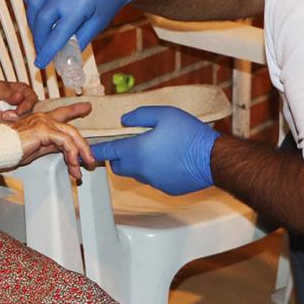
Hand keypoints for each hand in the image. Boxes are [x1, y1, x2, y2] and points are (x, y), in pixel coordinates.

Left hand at [0, 79, 36, 122]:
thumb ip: (8, 93)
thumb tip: (20, 96)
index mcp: (21, 91)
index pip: (32, 99)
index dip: (27, 106)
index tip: (19, 111)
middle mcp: (19, 103)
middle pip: (26, 114)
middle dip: (12, 116)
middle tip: (2, 114)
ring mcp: (12, 114)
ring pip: (15, 122)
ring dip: (2, 119)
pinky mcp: (5, 122)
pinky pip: (4, 126)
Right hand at [10, 103, 95, 182]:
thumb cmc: (8, 150)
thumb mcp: (35, 149)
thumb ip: (50, 146)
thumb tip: (64, 151)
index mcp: (40, 121)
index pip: (62, 113)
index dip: (75, 110)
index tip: (87, 107)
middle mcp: (43, 118)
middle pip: (71, 130)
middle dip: (84, 146)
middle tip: (90, 160)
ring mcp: (44, 123)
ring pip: (71, 136)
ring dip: (79, 155)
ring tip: (80, 170)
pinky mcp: (44, 130)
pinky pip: (65, 142)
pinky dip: (72, 154)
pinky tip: (72, 164)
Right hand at [23, 0, 142, 68]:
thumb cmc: (108, 1)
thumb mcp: (98, 25)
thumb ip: (79, 41)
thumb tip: (64, 58)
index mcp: (78, 5)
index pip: (57, 34)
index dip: (47, 51)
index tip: (40, 63)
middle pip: (41, 21)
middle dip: (39, 39)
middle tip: (42, 49)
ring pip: (32, 5)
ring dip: (32, 23)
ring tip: (40, 33)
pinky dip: (29, 0)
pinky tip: (37, 11)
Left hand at [89, 106, 217, 195]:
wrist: (213, 159)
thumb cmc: (190, 134)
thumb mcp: (164, 114)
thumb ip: (140, 116)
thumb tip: (125, 120)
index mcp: (137, 150)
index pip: (109, 151)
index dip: (98, 150)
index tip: (90, 150)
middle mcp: (141, 169)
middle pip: (119, 166)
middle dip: (119, 157)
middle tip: (130, 144)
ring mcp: (153, 181)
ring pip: (137, 173)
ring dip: (138, 163)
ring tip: (155, 149)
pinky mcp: (165, 189)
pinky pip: (153, 179)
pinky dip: (154, 171)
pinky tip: (169, 160)